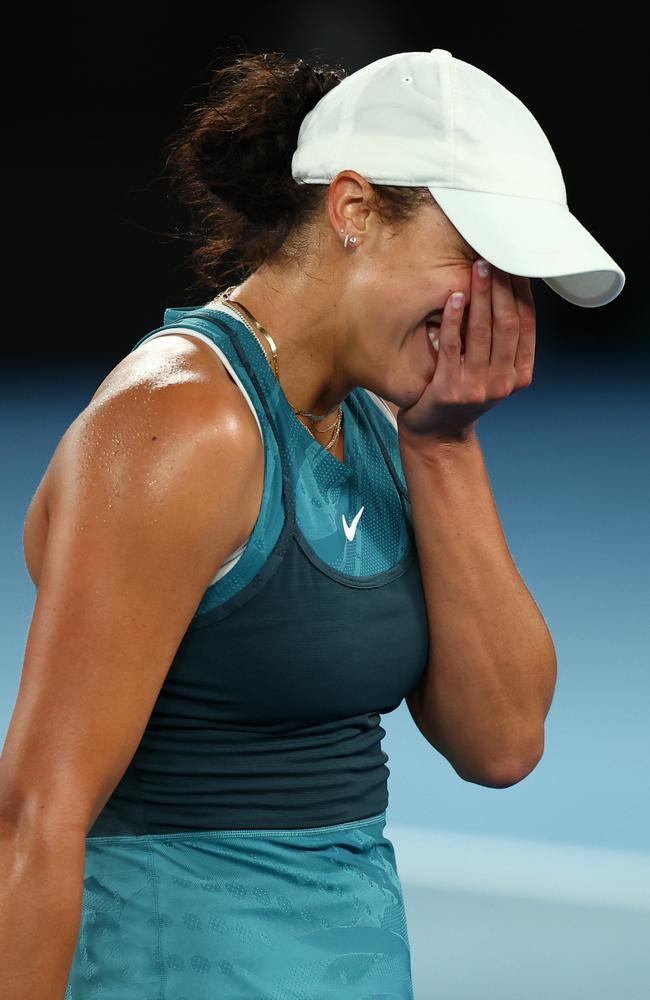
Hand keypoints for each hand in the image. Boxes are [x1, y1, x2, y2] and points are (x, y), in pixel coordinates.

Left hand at [396, 261, 535, 443]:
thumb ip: (501, 344)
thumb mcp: (491, 373)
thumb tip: (505, 291)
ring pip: (483, 332)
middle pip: (508, 324)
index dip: (522, 292)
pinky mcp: (450, 390)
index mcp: (519, 375)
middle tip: (495, 256)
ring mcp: (477, 388)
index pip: (527, 325)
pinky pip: (452, 346)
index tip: (515, 264)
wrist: (437, 435)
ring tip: (478, 268)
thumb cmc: (462, 395)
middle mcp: (503, 382)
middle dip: (503, 287)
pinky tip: (454, 297)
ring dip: (482, 295)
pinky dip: (454, 319)